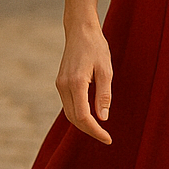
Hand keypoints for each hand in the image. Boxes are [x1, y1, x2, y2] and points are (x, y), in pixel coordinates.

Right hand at [56, 21, 112, 142]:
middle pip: (74, 119)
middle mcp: (64, 86)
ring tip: (99, 129)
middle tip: (106, 137)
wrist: (80, 30)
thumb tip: (103, 118)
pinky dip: (78, 114)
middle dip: (89, 130)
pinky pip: (68, 104)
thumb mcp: (106, 70)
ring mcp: (60, 84)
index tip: (108, 138)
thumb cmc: (96, 47)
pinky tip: (91, 116)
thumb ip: (104, 95)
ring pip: (69, 113)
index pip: (83, 116)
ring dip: (83, 124)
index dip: (95, 130)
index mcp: (76, 83)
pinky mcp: (60, 82)